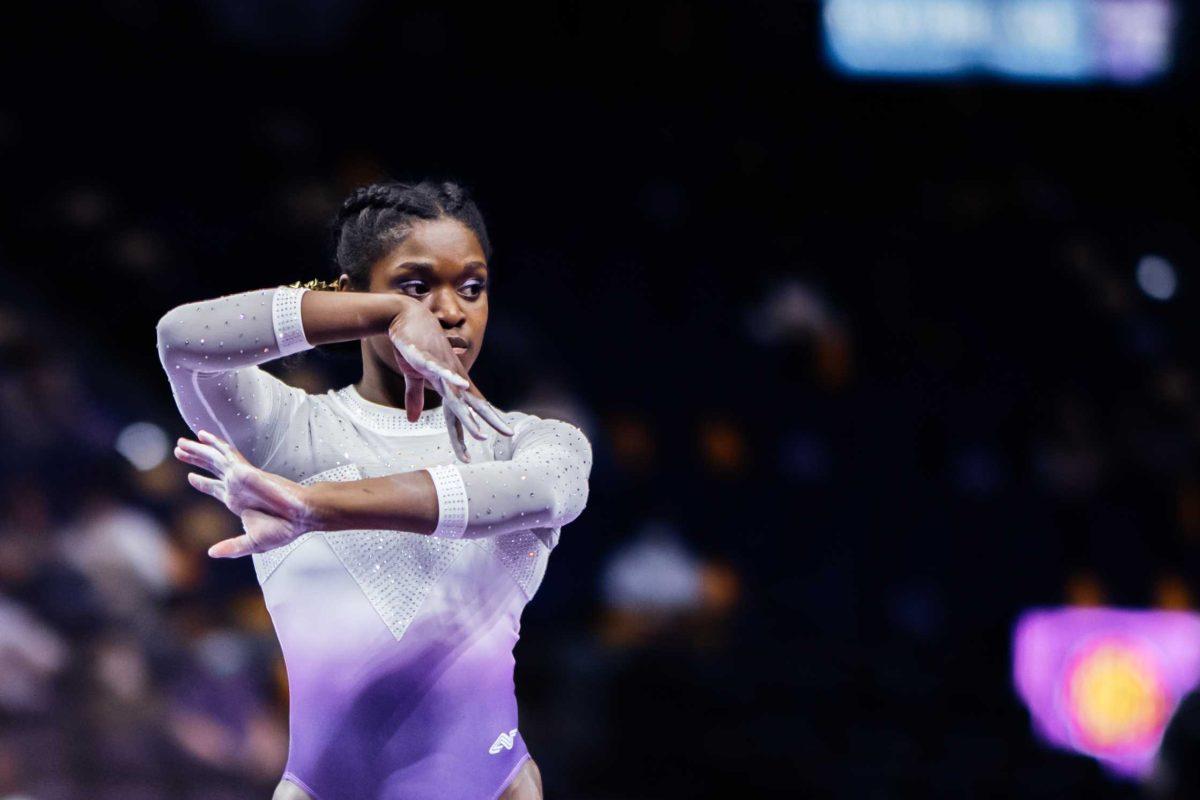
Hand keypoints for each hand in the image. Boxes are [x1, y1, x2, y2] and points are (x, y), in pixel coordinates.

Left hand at [174, 430, 312, 557]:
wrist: (300, 516)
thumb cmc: (283, 529)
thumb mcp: (253, 542)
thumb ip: (232, 547)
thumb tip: (211, 553)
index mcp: (236, 501)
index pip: (214, 488)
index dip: (202, 482)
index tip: (191, 477)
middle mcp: (236, 486)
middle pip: (211, 468)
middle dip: (195, 459)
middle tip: (179, 451)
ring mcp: (240, 477)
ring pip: (214, 458)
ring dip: (198, 450)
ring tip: (181, 443)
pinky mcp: (245, 471)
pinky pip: (227, 453)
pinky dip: (214, 444)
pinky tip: (202, 436)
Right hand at [387, 305, 512, 462]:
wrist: (403, 316)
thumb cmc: (411, 345)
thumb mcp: (413, 376)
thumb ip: (414, 398)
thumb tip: (412, 420)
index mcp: (447, 384)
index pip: (460, 412)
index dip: (469, 429)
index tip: (479, 446)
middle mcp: (450, 378)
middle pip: (470, 405)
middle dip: (488, 421)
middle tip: (507, 434)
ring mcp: (441, 367)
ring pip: (457, 395)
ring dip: (468, 414)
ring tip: (481, 431)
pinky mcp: (427, 357)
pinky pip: (441, 370)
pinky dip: (451, 379)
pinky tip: (463, 387)